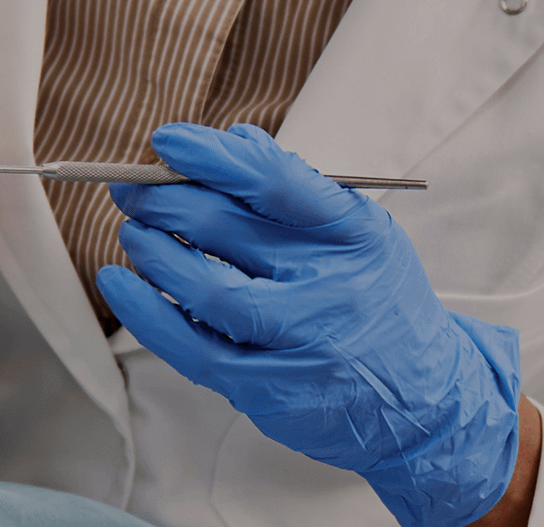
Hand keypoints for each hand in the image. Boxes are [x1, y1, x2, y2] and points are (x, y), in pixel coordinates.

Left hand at [96, 123, 522, 526]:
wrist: (425, 402)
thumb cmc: (373, 300)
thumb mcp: (358, 234)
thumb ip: (294, 189)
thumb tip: (232, 141)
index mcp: (353, 234)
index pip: (276, 182)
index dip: (212, 158)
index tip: (166, 141)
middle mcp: (330, 286)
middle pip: (226, 230)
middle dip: (163, 200)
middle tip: (131, 188)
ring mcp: (300, 342)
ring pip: (206, 289)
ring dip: (154, 252)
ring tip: (134, 231)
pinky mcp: (268, 389)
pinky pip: (192, 347)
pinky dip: (145, 312)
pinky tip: (118, 283)